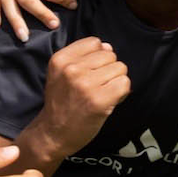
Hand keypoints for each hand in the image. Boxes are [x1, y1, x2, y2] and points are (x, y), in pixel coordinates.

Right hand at [36, 38, 130, 157]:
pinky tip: (110, 101)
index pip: (95, 42)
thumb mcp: (61, 74)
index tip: (90, 73)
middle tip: (97, 87)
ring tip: (103, 94)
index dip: (98, 57)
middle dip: (108, 70)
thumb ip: (83, 58)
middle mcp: (72, 69)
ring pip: (120, 68)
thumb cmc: (61, 103)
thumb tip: (108, 47)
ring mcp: (85, 84)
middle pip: (110, 55)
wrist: (53, 134)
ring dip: (116, 81)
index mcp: (60, 59)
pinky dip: (122, 93)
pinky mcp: (99, 100)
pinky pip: (125, 84)